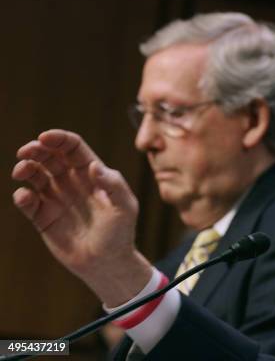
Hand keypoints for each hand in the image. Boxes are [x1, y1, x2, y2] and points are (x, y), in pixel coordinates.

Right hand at [12, 129, 151, 305]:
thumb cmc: (121, 233)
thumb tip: (94, 166)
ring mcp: (57, 199)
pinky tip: (25, 197)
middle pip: (50, 157)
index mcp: (93, 174)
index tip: (44, 138)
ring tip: (22, 171)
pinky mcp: (44, 218)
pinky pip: (28, 202)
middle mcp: (72, 182)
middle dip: (37, 149)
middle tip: (26, 152)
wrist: (107, 263)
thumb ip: (113, 185)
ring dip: (26, 168)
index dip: (59, 139)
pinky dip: (22, 196)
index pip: (73, 148)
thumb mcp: (125, 207)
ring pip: (36, 176)